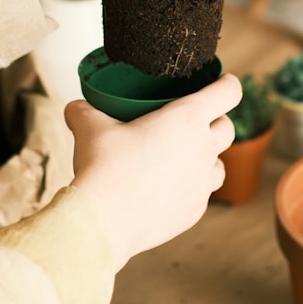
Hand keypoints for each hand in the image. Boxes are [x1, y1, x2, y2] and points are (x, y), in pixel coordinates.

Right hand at [64, 73, 241, 269]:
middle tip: (195, 120)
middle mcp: (203, 150)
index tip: (222, 81)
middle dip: (216, 120)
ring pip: (219, 165)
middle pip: (227, 128)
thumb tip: (74, 107)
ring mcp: (201, 184)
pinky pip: (201, 194)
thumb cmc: (104, 168)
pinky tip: (168, 188)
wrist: (103, 222)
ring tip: (183, 157)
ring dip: (207, 157)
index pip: (228, 93)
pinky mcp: (194, 211)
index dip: (227, 84)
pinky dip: (191, 187)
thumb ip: (84, 111)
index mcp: (187, 119)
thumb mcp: (90, 128)